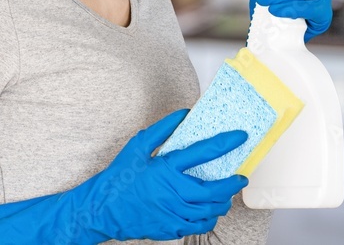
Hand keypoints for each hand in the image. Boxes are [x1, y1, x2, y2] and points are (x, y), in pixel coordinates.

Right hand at [0, 109, 248, 243]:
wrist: (102, 210)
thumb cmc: (119, 177)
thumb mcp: (137, 147)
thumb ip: (162, 129)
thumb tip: (183, 114)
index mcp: (166, 169)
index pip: (203, 152)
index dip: (225, 142)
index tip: (240, 137)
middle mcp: (173, 192)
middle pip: (213, 189)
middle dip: (232, 183)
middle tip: (241, 177)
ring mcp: (173, 213)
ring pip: (210, 210)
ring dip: (223, 201)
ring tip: (227, 194)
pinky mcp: (171, 228)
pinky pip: (199, 226)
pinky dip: (210, 219)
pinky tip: (211, 211)